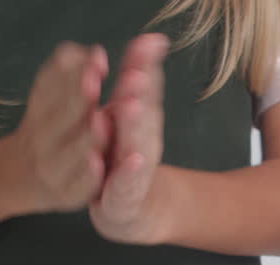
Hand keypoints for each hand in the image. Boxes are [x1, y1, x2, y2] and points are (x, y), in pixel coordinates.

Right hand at [3, 43, 109, 213]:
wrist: (15, 178)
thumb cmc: (44, 131)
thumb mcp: (45, 100)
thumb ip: (62, 75)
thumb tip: (82, 50)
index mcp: (39, 110)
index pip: (52, 87)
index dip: (72, 71)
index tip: (96, 56)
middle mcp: (42, 138)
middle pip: (60, 116)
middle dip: (78, 98)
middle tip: (95, 81)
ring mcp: (53, 167)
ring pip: (68, 151)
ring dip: (85, 137)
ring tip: (102, 122)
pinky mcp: (66, 194)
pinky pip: (75, 185)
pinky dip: (85, 176)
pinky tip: (98, 165)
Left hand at [89, 33, 170, 244]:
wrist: (135, 210)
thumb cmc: (127, 155)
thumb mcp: (131, 112)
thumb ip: (138, 75)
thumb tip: (154, 38)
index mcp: (142, 119)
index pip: (145, 88)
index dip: (144, 67)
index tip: (145, 45)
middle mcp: (144, 141)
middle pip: (143, 114)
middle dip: (139, 92)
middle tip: (135, 73)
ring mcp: (137, 169)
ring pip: (135, 145)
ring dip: (133, 126)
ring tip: (129, 106)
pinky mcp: (125, 196)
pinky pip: (127, 183)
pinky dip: (129, 171)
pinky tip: (131, 159)